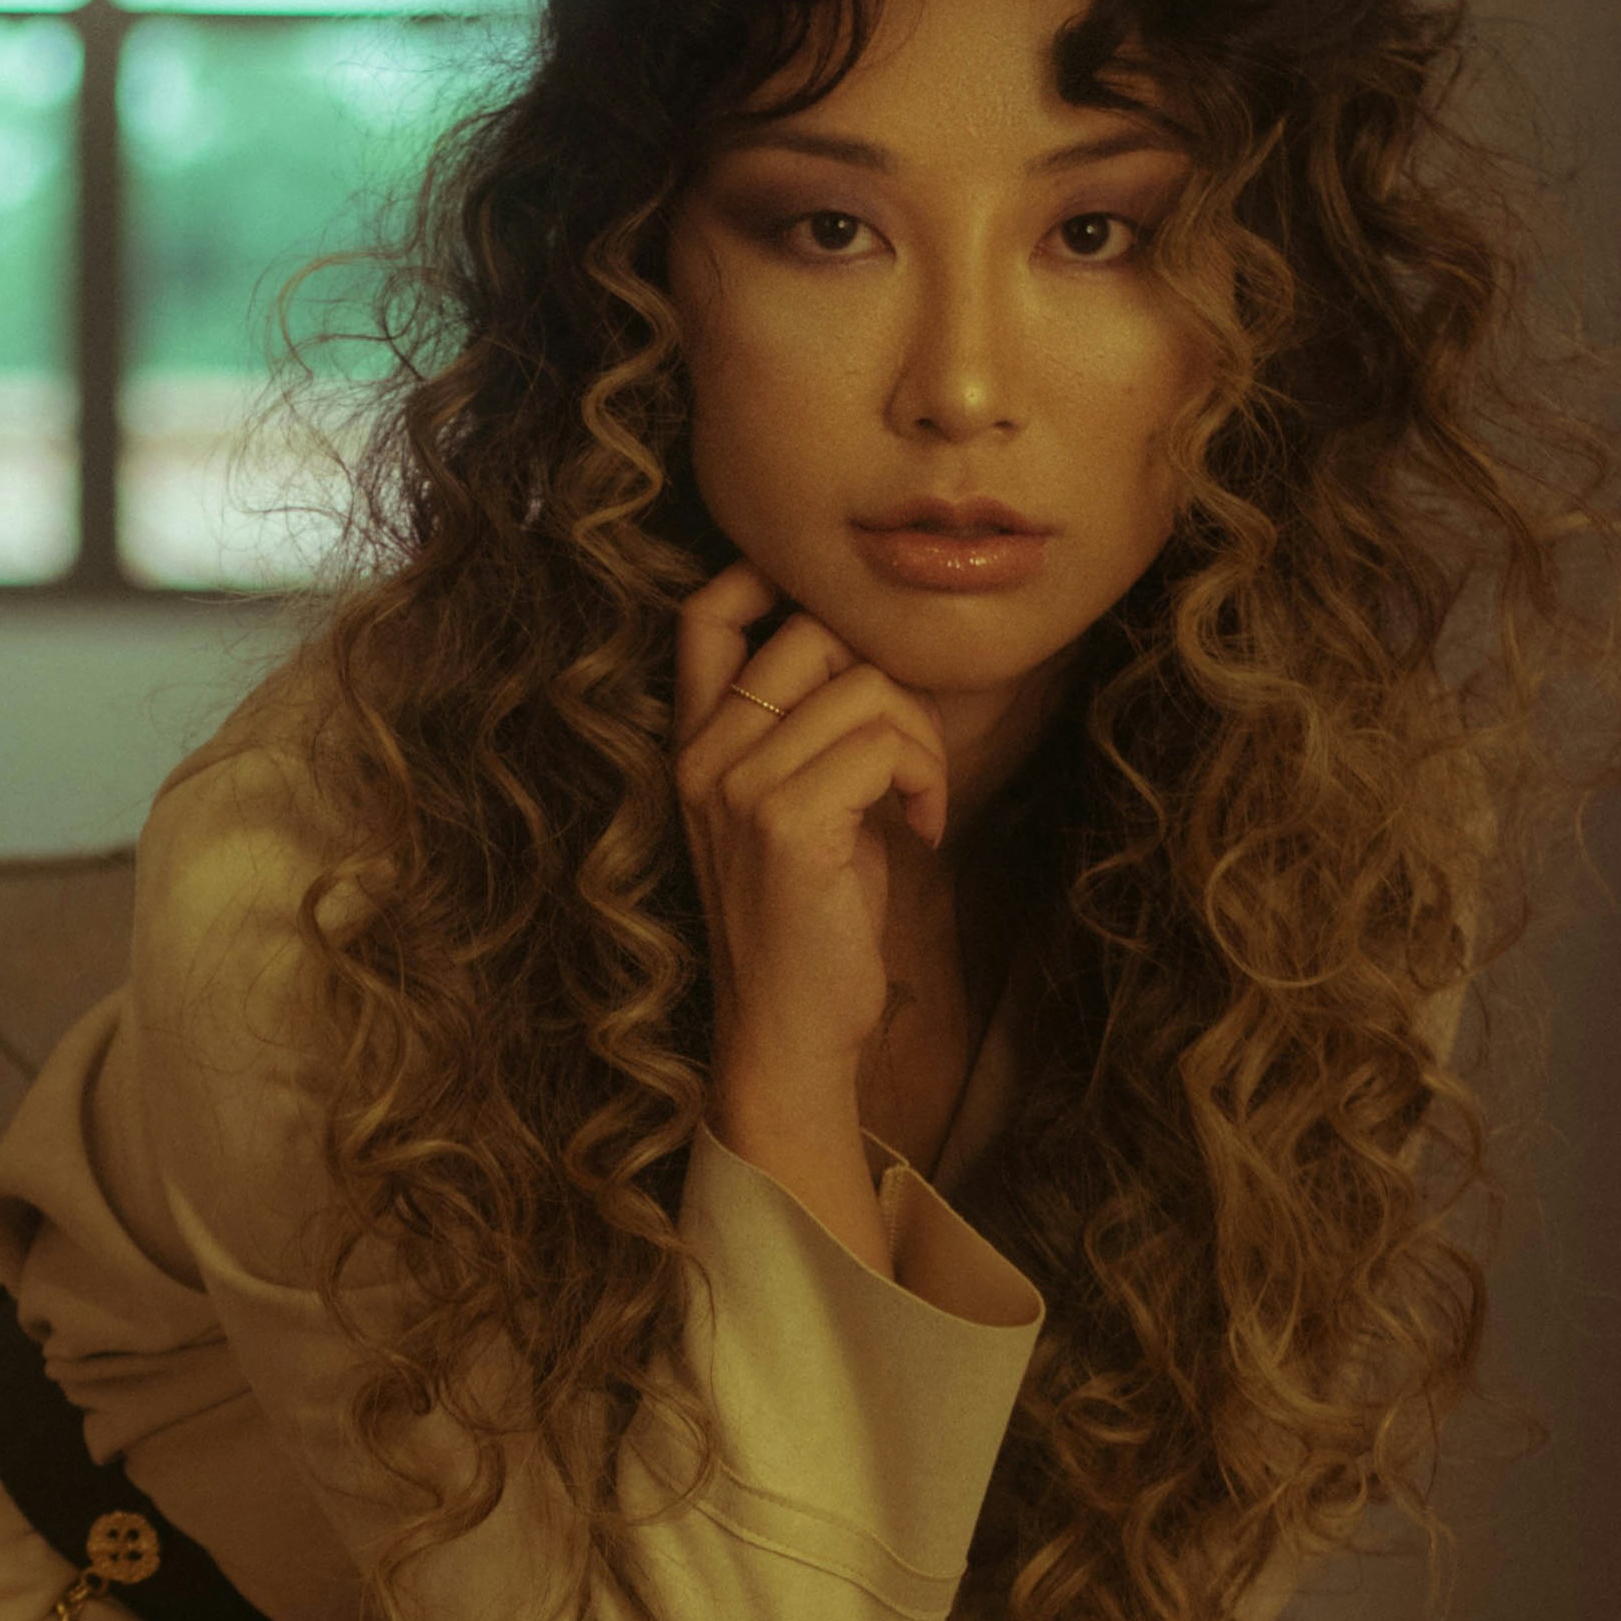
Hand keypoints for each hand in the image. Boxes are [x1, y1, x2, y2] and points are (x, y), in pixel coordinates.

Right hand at [670, 557, 950, 1261]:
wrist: (785, 1037)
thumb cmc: (807, 930)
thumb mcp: (792, 814)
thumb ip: (807, 734)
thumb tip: (875, 659)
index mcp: (694, 749)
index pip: (705, 615)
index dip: (767, 583)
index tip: (838, 623)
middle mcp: (703, 758)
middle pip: (814, 632)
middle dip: (887, 679)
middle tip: (906, 757)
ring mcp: (739, 787)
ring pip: (866, 686)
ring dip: (922, 740)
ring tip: (918, 802)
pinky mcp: (788, 822)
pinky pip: (886, 740)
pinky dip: (926, 777)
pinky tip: (922, 828)